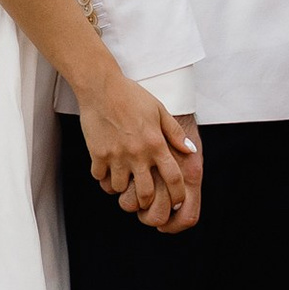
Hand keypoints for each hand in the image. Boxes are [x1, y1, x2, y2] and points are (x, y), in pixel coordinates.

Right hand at [79, 78, 201, 231]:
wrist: (101, 87)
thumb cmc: (131, 96)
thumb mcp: (159, 110)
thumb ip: (175, 132)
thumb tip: (191, 150)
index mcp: (155, 143)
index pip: (173, 178)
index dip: (177, 195)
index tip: (176, 201)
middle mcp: (137, 153)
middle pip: (146, 194)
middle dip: (148, 202)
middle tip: (146, 198)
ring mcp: (116, 156)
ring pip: (120, 188)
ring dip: (123, 187)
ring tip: (124, 180)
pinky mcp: (97, 154)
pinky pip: (100, 178)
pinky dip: (103, 177)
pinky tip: (106, 169)